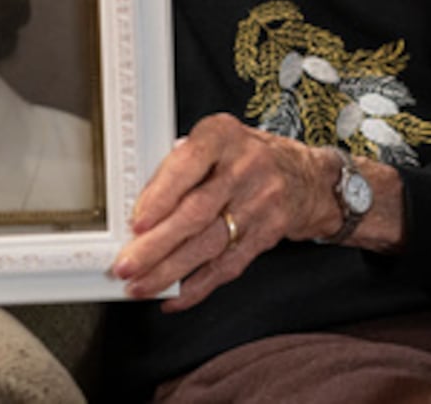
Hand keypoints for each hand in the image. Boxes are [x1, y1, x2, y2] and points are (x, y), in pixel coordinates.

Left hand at [111, 113, 342, 311]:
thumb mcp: (214, 139)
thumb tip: (138, 206)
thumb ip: (179, 164)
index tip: (135, 222)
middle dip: (156, 245)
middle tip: (127, 265)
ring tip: (141, 285)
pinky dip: (197, 286)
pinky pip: (228, 266)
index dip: (160, 196)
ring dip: (170, 271)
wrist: (304, 176)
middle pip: (196, 212)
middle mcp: (244, 168)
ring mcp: (259, 203)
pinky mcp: (266, 235)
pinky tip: (173, 296)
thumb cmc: (244, 154)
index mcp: (223, 135)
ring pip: (209, 245)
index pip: (188, 165)